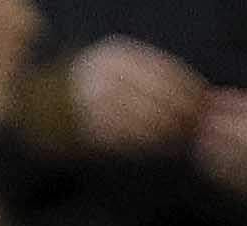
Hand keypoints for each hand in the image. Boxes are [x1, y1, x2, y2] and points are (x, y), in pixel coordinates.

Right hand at [67, 33, 208, 152]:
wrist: (43, 107)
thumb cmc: (93, 91)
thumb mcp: (118, 70)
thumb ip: (149, 77)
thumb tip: (194, 92)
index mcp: (116, 56)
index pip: (162, 69)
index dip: (188, 86)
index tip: (203, 101)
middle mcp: (106, 76)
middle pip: (157, 95)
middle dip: (182, 112)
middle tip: (197, 125)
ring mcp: (97, 104)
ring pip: (145, 119)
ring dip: (168, 132)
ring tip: (182, 138)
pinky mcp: (91, 130)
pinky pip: (129, 139)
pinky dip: (149, 145)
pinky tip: (161, 148)